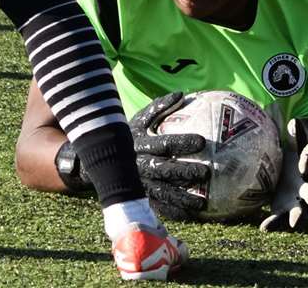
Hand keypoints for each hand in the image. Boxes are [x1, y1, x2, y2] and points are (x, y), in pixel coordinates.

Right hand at [130, 91, 209, 220]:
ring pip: (163, 192)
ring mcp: (140, 184)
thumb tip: (180, 93)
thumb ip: (158, 107)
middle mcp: (140, 166)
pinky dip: (173, 212)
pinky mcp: (141, 197)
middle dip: (185, 171)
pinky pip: (158, 207)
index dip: (182, 143)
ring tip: (202, 202)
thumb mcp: (139, 119)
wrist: (101, 160)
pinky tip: (190, 214)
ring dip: (183, 197)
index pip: (164, 144)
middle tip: (206, 172)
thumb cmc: (128, 135)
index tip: (202, 142)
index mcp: (141, 145)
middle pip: (165, 170)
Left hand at [260, 142, 307, 232]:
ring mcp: (297, 203)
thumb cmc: (292, 166)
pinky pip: (279, 220)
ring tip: (296, 220)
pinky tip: (264, 227)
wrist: (289, 185)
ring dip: (300, 215)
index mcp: (307, 172)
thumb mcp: (294, 152)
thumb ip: (295, 139)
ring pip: (302, 211)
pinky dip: (274, 223)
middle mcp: (306, 190)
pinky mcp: (284, 212)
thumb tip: (294, 120)